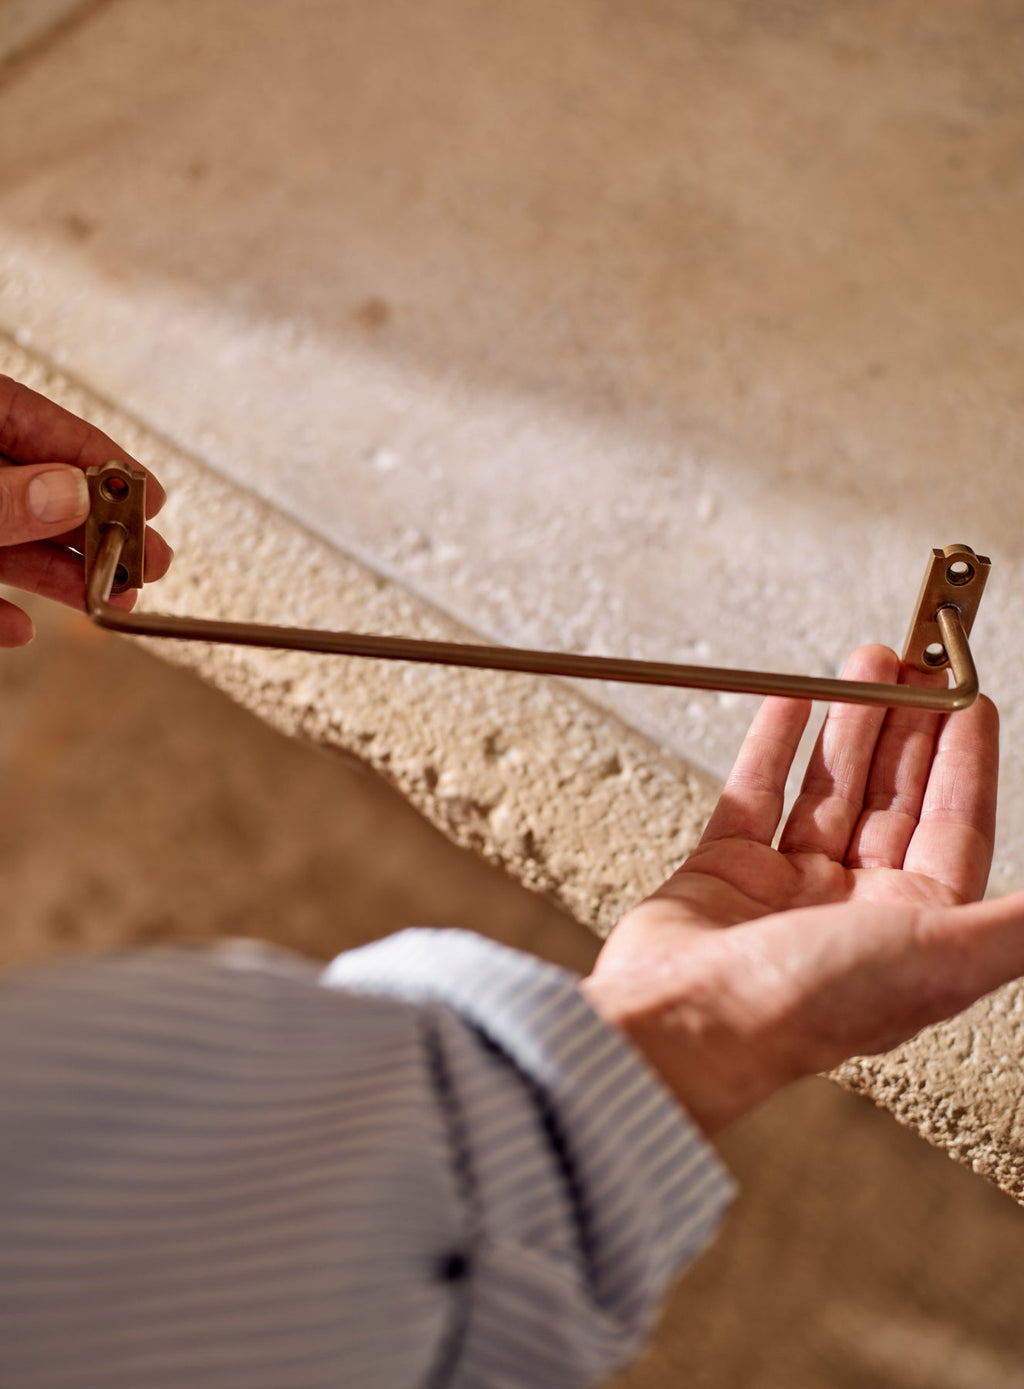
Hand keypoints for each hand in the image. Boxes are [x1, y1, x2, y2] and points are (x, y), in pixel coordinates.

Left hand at [0, 375, 171, 644]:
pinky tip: (20, 627)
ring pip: (9, 540)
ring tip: (113, 600)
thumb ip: (3, 499)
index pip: (39, 424)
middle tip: (151, 560)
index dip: (103, 461)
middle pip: (36, 492)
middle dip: (98, 530)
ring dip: (61, 575)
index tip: (152, 497)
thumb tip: (73, 494)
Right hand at [582, 645, 1023, 1134]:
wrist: (689, 1022)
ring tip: (864, 665)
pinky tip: (791, 701)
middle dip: (908, 729)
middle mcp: (853, 907)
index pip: (954, 827)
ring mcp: (786, 887)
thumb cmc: (809, 1006)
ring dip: (849, 723)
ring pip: (828, 789)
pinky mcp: (723, 871)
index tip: (969, 700)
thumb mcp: (942, 955)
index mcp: (913, 928)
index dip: (964, 760)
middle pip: (891, 798)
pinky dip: (773, 743)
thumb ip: (1014, 924)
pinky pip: (755, 793)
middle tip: (915, 669)